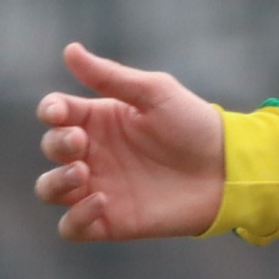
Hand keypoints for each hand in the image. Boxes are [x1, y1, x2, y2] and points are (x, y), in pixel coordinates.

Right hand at [36, 41, 230, 240]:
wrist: (228, 171)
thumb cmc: (195, 126)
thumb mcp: (155, 93)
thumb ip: (110, 77)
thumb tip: (70, 50)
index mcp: (99, 120)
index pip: (55, 113)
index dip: (50, 111)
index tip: (60, 113)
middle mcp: (95, 154)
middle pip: (50, 150)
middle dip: (56, 145)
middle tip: (81, 144)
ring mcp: (101, 188)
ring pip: (50, 190)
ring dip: (56, 183)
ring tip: (83, 172)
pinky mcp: (113, 221)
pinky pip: (72, 228)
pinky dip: (75, 219)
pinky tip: (101, 202)